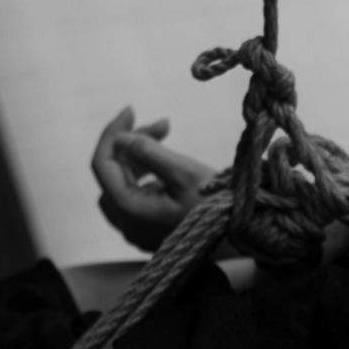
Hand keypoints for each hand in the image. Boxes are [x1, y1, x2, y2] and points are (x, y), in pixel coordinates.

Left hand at [91, 107, 216, 251]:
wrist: (245, 238)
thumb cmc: (220, 208)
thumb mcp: (185, 173)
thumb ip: (148, 152)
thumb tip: (121, 138)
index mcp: (130, 210)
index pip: (103, 164)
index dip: (113, 133)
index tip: (131, 110)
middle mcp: (128, 225)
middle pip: (112, 174)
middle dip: (130, 145)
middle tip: (163, 126)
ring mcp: (137, 232)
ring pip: (122, 186)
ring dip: (137, 160)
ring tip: (165, 139)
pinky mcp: (150, 234)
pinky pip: (135, 200)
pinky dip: (144, 178)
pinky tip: (167, 168)